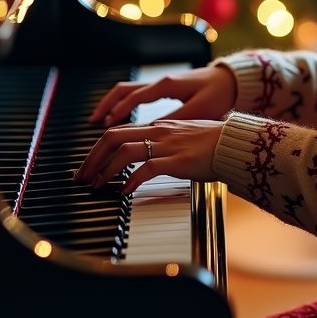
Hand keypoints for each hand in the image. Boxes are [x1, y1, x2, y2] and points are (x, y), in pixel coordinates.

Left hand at [73, 119, 224, 191]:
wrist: (235, 143)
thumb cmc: (213, 144)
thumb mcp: (183, 138)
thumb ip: (164, 145)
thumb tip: (148, 160)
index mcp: (158, 126)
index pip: (118, 132)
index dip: (98, 148)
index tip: (88, 165)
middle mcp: (158, 132)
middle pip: (113, 137)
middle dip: (92, 158)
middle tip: (81, 176)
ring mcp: (167, 145)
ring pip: (124, 151)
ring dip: (104, 169)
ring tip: (96, 185)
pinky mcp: (177, 160)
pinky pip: (147, 168)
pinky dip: (131, 179)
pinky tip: (124, 190)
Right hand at [88, 64, 237, 125]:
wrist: (232, 80)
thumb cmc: (219, 94)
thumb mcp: (198, 110)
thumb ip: (174, 121)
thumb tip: (150, 133)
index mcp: (166, 85)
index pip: (134, 97)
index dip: (118, 112)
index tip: (104, 127)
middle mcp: (159, 82)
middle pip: (123, 91)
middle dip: (105, 107)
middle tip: (91, 125)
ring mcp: (160, 84)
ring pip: (126, 91)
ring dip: (110, 105)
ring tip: (96, 122)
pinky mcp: (163, 89)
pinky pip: (134, 95)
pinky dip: (121, 105)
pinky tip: (118, 119)